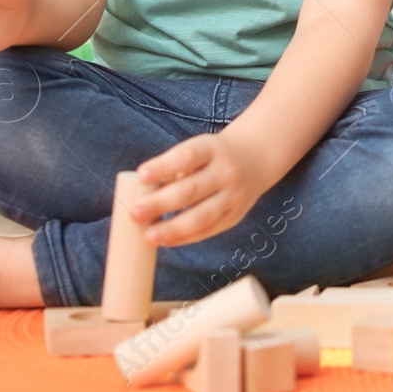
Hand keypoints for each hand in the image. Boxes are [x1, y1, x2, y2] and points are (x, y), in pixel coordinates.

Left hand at [130, 132, 271, 246]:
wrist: (257, 158)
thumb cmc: (212, 156)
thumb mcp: (199, 150)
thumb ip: (173, 170)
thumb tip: (138, 197)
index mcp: (212, 149)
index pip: (187, 156)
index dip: (164, 166)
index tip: (141, 175)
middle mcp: (226, 172)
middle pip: (192, 190)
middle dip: (161, 203)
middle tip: (134, 213)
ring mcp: (233, 195)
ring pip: (202, 215)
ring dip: (173, 228)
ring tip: (147, 236)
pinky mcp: (235, 215)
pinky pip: (208, 230)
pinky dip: (185, 238)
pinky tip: (164, 242)